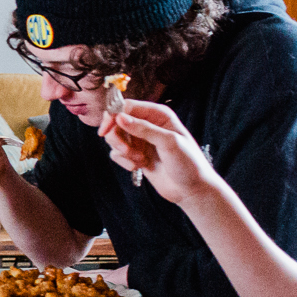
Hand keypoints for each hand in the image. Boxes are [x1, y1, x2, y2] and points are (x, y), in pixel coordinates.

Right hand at [98, 100, 214, 204]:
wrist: (192, 189)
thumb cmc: (188, 163)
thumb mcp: (169, 143)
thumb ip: (144, 129)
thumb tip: (119, 118)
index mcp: (158, 114)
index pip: (126, 106)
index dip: (113, 116)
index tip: (105, 131)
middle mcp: (147, 124)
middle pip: (116, 121)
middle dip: (117, 137)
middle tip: (126, 151)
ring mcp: (140, 139)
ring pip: (115, 137)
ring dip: (122, 151)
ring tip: (139, 160)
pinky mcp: (135, 154)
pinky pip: (117, 153)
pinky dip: (124, 161)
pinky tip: (139, 166)